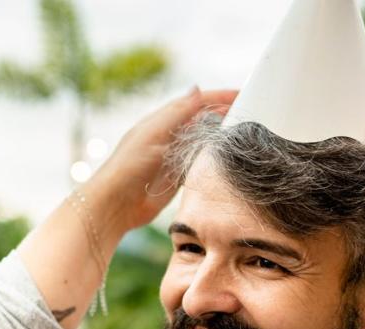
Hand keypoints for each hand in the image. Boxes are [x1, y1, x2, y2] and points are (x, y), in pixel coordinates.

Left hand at [85, 87, 237, 236]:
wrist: (117, 204)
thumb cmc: (129, 165)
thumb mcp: (154, 133)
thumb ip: (177, 113)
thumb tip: (196, 88)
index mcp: (161, 121)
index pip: (195, 103)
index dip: (217, 97)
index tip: (240, 93)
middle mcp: (169, 136)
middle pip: (201, 120)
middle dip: (223, 113)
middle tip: (248, 109)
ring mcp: (174, 157)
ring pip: (203, 141)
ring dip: (220, 135)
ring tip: (244, 131)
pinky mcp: (177, 177)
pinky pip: (200, 163)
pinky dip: (213, 159)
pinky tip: (227, 158)